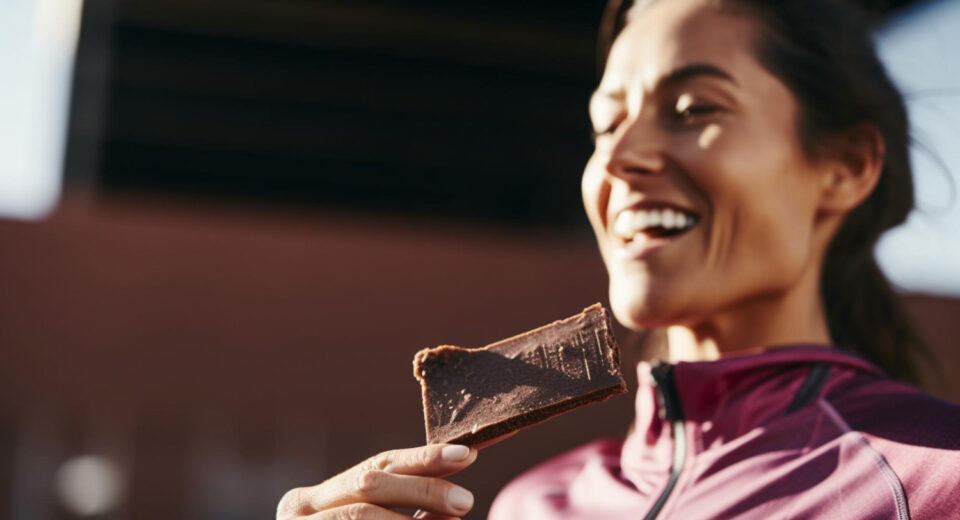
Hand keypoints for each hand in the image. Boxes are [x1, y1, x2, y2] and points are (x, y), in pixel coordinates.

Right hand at [277, 444, 477, 519]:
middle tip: (465, 501)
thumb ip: (412, 517)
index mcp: (315, 497)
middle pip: (369, 484)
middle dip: (422, 490)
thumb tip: (458, 500)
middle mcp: (298, 510)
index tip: (467, 455)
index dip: (423, 459)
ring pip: (360, 514)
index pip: (378, 464)